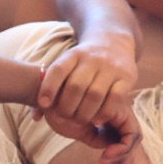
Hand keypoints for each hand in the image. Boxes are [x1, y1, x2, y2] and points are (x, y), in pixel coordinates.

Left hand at [35, 41, 140, 163]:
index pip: (58, 70)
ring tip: (79, 121)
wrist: (113, 42)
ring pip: (95, 94)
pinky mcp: (127, 76)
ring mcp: (110, 67)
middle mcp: (91, 59)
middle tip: (64, 117)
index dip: (48, 88)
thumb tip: (35, 116)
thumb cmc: (83, 62)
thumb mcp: (67, 64)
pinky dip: (104, 112)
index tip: (43, 104)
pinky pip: (115, 98)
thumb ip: (50, 87)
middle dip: (67, 107)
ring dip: (84, 113)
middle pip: (76, 86)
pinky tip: (97, 120)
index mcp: (73, 54)